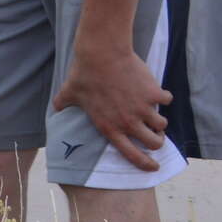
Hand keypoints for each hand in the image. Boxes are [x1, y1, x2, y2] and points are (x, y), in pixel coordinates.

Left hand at [52, 42, 170, 171]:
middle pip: (154, 143)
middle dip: (156, 141)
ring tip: (152, 114)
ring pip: (162, 125)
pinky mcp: (154, 94)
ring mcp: (143, 109)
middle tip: (154, 135)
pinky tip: (155, 92)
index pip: (132, 155)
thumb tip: (55, 109)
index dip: (145, 164)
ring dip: (159, 121)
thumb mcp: (68, 93)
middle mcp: (128, 122)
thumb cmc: (83, 74)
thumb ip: (62, 105)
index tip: (154, 166)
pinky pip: (166, 100)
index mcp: (109, 127)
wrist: (101, 55)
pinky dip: (163, 97)